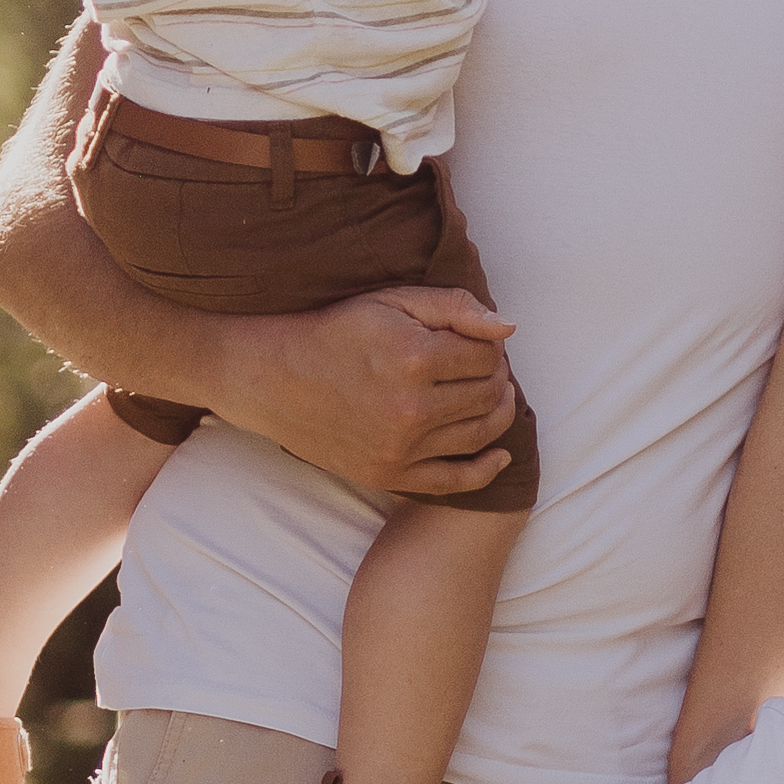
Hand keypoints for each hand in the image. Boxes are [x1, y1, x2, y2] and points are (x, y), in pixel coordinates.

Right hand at [198, 287, 518, 502]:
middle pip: (489, 396)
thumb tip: (509, 328)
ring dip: (497, 414)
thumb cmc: (336, 331)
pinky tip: (500, 453)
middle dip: (496, 378)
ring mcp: (400, 448)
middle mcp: (411, 408)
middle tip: (483, 368)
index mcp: (414, 358)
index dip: (490, 347)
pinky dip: (487, 469)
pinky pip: (457, 482)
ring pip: (481, 435)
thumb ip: (455, 307)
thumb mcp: (392, 301)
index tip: (477, 344)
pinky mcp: (389, 474)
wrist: (274, 379)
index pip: (489, 357)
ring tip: (490, 397)